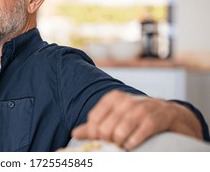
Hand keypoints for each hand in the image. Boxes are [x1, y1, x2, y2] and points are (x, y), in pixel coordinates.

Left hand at [71, 90, 202, 149]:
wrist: (167, 111)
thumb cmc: (136, 115)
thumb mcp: (114, 114)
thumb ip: (94, 124)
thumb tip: (74, 133)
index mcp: (112, 98)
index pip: (93, 119)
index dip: (92, 133)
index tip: (97, 140)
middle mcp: (125, 101)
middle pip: (105, 129)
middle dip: (107, 140)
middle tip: (113, 143)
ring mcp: (140, 110)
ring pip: (118, 134)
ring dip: (119, 144)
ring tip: (122, 144)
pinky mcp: (153, 121)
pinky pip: (135, 138)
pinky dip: (131, 145)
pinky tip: (132, 144)